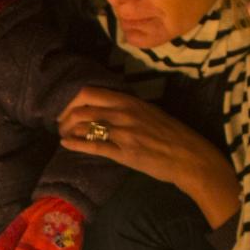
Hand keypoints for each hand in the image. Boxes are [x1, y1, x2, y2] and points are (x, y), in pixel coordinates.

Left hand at [57, 86, 237, 212]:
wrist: (189, 156)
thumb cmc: (171, 135)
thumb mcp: (149, 112)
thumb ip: (128, 108)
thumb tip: (107, 108)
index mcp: (129, 101)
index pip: (90, 92)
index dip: (71, 100)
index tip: (66, 109)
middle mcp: (124, 113)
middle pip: (81, 108)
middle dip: (65, 117)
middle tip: (61, 124)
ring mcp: (123, 133)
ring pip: (84, 126)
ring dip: (68, 131)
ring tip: (63, 135)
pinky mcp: (124, 152)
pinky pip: (94, 145)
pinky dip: (75, 144)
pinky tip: (65, 144)